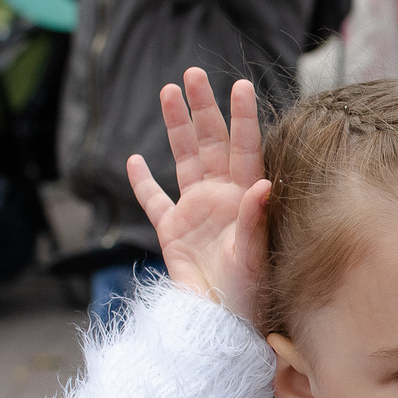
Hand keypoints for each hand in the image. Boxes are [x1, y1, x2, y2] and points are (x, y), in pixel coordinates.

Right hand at [125, 67, 269, 316]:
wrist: (221, 324)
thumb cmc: (248, 295)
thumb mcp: (254, 258)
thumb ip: (256, 220)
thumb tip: (265, 185)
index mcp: (245, 198)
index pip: (245, 148)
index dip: (242, 117)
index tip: (241, 86)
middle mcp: (222, 197)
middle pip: (211, 143)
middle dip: (203, 108)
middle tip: (193, 73)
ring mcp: (195, 211)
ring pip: (183, 159)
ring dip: (176, 126)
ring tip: (168, 91)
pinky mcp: (172, 231)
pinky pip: (153, 201)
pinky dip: (142, 182)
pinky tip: (133, 160)